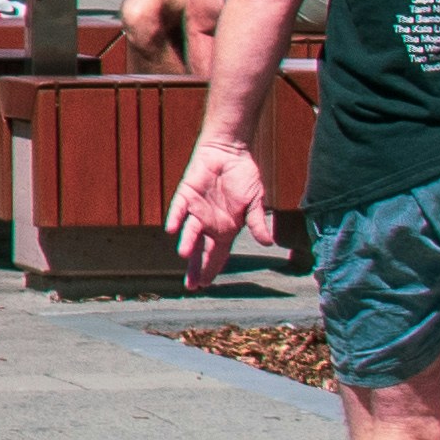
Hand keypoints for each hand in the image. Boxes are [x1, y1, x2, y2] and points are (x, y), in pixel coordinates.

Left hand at [167, 136, 268, 284]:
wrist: (230, 153)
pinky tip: (172, 230)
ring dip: (188, 243)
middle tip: (191, 285)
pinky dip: (176, 218)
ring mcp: (197, 210)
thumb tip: (267, 243)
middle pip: (201, 250)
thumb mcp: (255, 202)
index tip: (205, 285)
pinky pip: (179, 208)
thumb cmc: (243, 178)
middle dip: (196, 267)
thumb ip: (257, 222)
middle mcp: (209, 224)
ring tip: (184, 256)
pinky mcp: (187, 194)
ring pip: (190, 231)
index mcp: (226, 229)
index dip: (212, 269)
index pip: (218, 255)